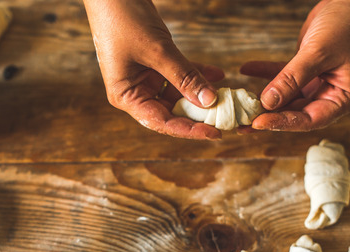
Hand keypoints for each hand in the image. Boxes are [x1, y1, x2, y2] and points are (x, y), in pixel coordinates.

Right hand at [83, 0, 223, 139]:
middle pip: (171, 112)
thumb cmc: (123, 19)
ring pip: (178, 94)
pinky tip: (217, 74)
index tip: (215, 133)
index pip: (161, 123)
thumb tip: (209, 102)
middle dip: (198, 113)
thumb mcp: (157, 51)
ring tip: (225, 95)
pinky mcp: (153, 63)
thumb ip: (184, 77)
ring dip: (200, 93)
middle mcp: (134, 92)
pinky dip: (196, 74)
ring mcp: (144, 77)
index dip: (189, 130)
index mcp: (126, 97)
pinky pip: (178, 75)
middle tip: (226, 116)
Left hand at [241, 0, 349, 130]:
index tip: (258, 123)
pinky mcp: (305, 72)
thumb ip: (292, 79)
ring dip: (264, 100)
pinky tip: (246, 69)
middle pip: (295, 113)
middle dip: (269, 116)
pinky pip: (281, 78)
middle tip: (242, 122)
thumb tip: (268, 103)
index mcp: (344, 99)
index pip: (310, 119)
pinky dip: (264, 73)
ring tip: (238, 104)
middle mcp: (330, 96)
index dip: (283, 123)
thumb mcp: (317, 53)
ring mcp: (317, 84)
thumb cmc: (345, 25)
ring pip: (286, 99)